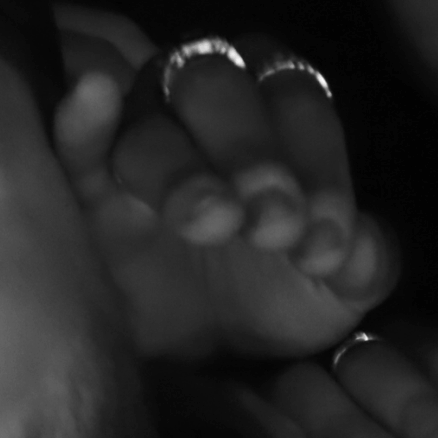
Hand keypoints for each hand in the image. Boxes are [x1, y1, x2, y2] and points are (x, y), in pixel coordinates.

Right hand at [51, 33, 397, 362]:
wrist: (196, 355)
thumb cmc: (269, 294)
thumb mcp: (331, 292)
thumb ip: (361, 265)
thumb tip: (361, 249)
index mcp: (270, 109)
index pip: (294, 96)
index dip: (316, 159)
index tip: (323, 238)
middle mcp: (198, 102)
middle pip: (218, 81)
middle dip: (251, 150)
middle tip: (270, 223)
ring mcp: (135, 137)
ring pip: (149, 117)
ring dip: (183, 166)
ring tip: (212, 221)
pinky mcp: (83, 185)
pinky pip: (76, 141)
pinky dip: (83, 118)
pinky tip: (96, 94)